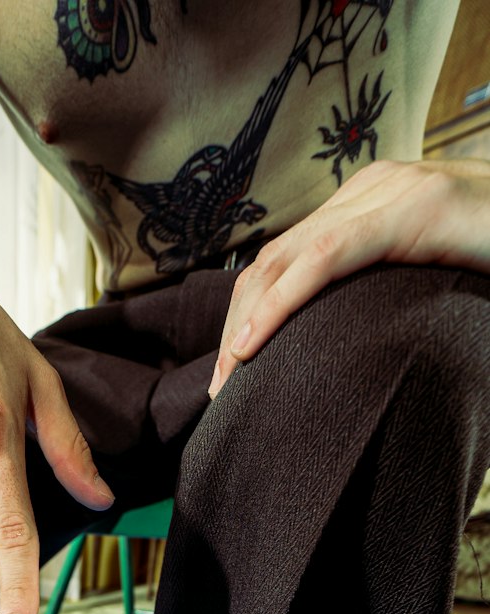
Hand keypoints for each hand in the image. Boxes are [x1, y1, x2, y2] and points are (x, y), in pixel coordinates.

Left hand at [210, 158, 489, 398]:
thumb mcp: (422, 283)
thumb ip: (376, 302)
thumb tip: (338, 359)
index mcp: (365, 206)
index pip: (282, 263)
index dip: (246, 319)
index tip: (231, 377)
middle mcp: (367, 190)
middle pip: (271, 262)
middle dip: (235, 328)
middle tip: (222, 392)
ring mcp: (388, 192)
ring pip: (285, 259)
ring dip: (246, 325)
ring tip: (230, 382)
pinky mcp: (411, 207)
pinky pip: (325, 257)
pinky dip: (280, 305)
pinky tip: (252, 346)